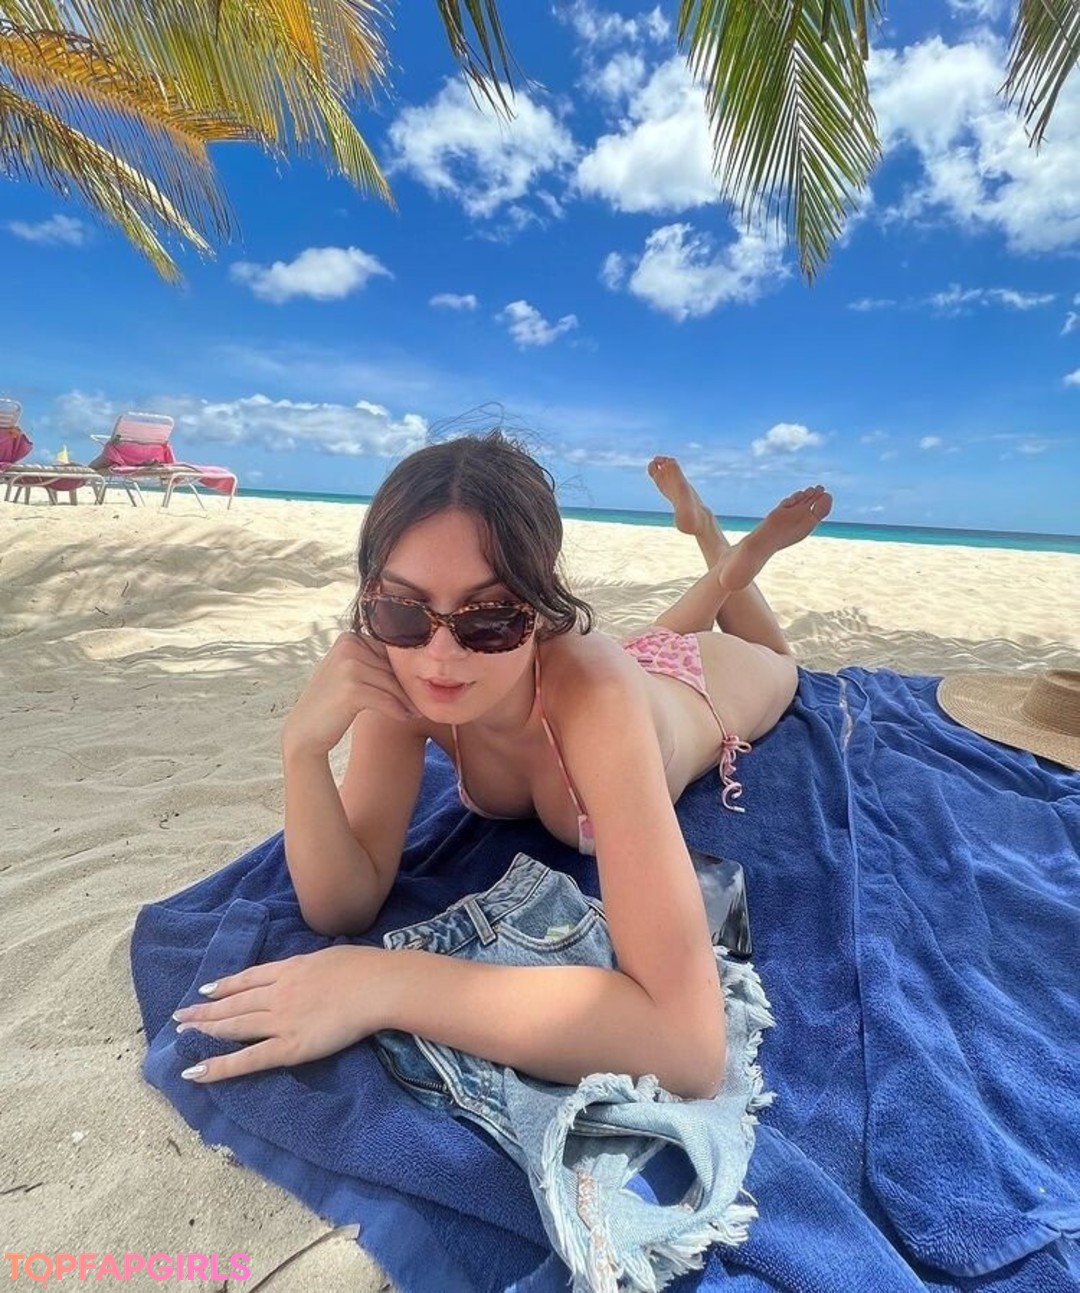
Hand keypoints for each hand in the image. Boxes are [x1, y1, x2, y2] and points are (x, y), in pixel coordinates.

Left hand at [172, 945, 387, 1081]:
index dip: (226, 985)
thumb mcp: (329, 956)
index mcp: (288, 969)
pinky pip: (248, 1059)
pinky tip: (197, 1072)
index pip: (249, 978)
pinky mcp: (288, 1047)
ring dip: (206, 1031)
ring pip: (234, 1027)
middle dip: (205, 1010)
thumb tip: (309, 972)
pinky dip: (220, 1067)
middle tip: (181, 1016)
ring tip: (183, 1035)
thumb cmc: (363, 968)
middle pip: (234, 1003)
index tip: (206, 990)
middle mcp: (276, 993)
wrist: (375, 986)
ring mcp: (279, 1021)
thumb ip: (311, 967)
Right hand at [282, 631, 415, 757]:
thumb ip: (374, 662)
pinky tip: (406, 718)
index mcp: (350, 638)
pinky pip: (387, 700)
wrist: (304, 731)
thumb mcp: (350, 673)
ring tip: (417, 711)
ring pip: (393, 684)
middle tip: (424, 701)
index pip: (389, 652)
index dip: (405, 671)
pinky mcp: (351, 688)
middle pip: (392, 667)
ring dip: (407, 701)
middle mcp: (348, 646)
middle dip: (408, 687)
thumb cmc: (333, 703)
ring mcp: (348, 666)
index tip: (421, 686)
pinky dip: (399, 711)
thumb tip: (420, 658)